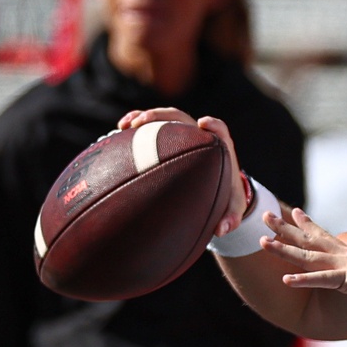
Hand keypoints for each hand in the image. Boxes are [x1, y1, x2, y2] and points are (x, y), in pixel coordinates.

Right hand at [118, 108, 247, 236]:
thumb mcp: (231, 208)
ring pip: (163, 120)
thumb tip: (222, 230)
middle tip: (142, 122)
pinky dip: (134, 129)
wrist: (218, 186)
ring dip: (144, 118)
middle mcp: (199, 136)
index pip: (219, 129)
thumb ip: (231, 218)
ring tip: (124, 125)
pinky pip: (150, 129)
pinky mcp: (168, 138)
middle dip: (163, 116)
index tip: (203, 123)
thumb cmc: (226, 196)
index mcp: (219, 147)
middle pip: (182, 118)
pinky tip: (115, 135)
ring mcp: (182, 135)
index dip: (213, 125)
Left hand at [261, 209, 346, 319]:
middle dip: (285, 228)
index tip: (294, 212)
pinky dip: (302, 279)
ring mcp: (345, 266)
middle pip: (309, 240)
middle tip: (266, 215)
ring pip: (308, 256)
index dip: (308, 225)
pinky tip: (285, 279)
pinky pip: (321, 279)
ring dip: (284, 250)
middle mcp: (345, 257)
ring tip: (262, 242)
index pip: (325, 237)